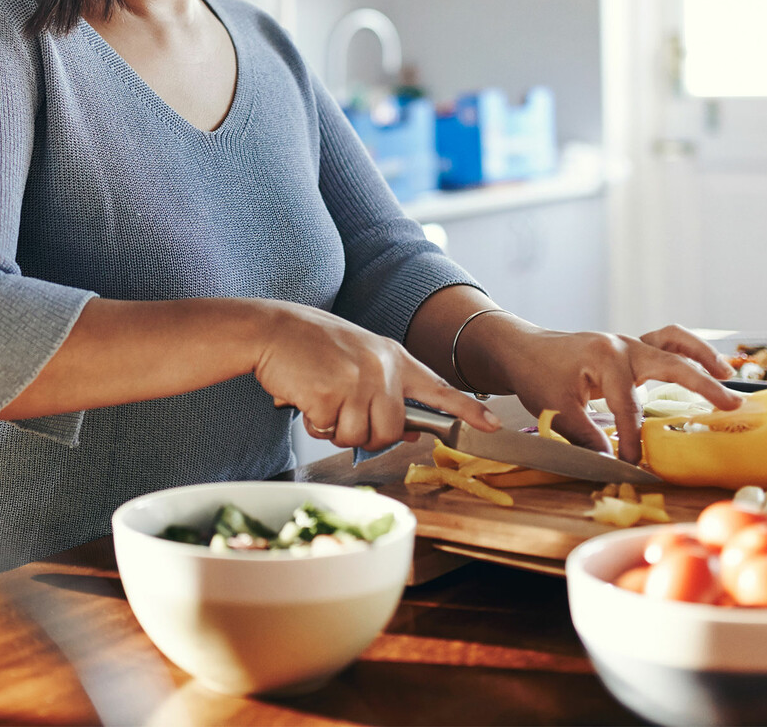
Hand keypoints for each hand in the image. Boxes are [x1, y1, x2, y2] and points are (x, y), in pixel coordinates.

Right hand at [253, 302, 499, 449]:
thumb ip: (387, 389)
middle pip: (392, 430)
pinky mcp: (330, 394)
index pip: (438, 388)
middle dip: (367, 433)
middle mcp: (382, 367)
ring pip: (361, 436)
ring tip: (322, 399)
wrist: (273, 329)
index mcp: (393, 356)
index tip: (492, 426)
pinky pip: (329, 432)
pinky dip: (314, 423)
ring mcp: (357, 380)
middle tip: (342, 411)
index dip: (466, 410)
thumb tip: (413, 430)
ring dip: (337, 429)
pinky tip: (306, 397)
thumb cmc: (313, 346)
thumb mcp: (360, 359)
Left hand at [491, 322, 738, 464]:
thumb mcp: (555, 408)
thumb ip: (586, 436)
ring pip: (673, 342)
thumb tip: (612, 463)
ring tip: (727, 375)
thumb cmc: (536, 374)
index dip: (634, 440)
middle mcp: (623, 345)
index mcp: (605, 358)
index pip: (629, 407)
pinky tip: (705, 366)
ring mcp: (628, 343)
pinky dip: (686, 351)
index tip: (635, 465)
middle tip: (730, 406)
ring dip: (702, 357)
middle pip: (671, 363)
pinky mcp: (629, 349)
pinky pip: (664, 343)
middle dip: (702, 385)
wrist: (523, 349)